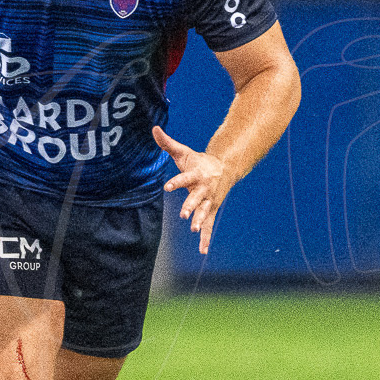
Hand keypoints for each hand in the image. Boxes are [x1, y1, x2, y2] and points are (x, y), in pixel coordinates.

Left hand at [154, 125, 238, 254]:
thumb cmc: (199, 161)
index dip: (176, 182)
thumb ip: (167, 143)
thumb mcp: (184, 152)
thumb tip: (154, 129)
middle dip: (190, 207)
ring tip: (193, 230)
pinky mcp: (211, 210)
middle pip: (196, 198)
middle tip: (184, 215)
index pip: (184, 178)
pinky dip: (206, 238)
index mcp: (196, 175)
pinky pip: (208, 226)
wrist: (225, 168)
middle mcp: (204, 189)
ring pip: (204, 212)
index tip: (166, 187)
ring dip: (199, 221)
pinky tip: (202, 250)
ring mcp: (209, 201)